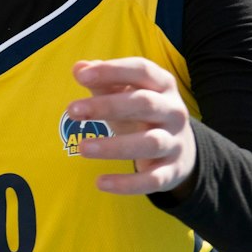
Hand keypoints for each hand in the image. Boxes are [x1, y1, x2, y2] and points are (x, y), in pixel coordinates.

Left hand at [70, 58, 197, 196]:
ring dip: (115, 146)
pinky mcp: (172, 171)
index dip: (112, 71)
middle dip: (107, 106)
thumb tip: (79, 68)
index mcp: (162, 86)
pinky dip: (127, 184)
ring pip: (150, 142)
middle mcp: (174, 111)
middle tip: (71, 110)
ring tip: (82, 148)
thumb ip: (104, 82)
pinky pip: (153, 179)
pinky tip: (100, 183)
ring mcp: (175, 141)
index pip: (141, 71)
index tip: (80, 77)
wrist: (180, 150)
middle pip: (144, 104)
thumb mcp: (125, 95)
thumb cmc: (141, 115)